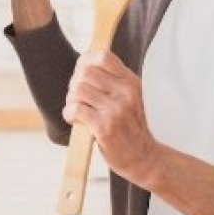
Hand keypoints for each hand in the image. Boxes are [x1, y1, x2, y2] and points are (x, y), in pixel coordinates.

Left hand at [63, 50, 159, 184]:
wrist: (144, 158)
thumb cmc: (131, 128)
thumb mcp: (131, 98)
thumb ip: (114, 81)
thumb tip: (84, 66)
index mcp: (131, 82)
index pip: (104, 56)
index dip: (86, 61)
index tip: (80, 72)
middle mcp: (125, 93)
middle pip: (85, 73)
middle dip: (74, 84)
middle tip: (77, 98)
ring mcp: (115, 110)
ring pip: (78, 90)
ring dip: (71, 100)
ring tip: (76, 110)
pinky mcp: (104, 127)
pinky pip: (76, 110)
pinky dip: (69, 114)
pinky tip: (74, 119)